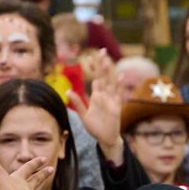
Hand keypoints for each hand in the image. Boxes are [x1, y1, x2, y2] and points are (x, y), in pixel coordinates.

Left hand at [69, 49, 122, 164]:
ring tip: (106, 60)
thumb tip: (67, 91)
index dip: (93, 69)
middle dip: (102, 64)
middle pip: (103, 76)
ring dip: (108, 72)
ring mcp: (111, 100)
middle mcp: (105, 96)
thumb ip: (77, 103)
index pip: (95, 79)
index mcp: (97, 96)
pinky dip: (119, 85)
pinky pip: (118, 94)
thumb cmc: (95, 127)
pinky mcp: (116, 107)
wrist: (106, 138)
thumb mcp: (84, 115)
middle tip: (101, 50)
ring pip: (110, 82)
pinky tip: (120, 76)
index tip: (89, 57)